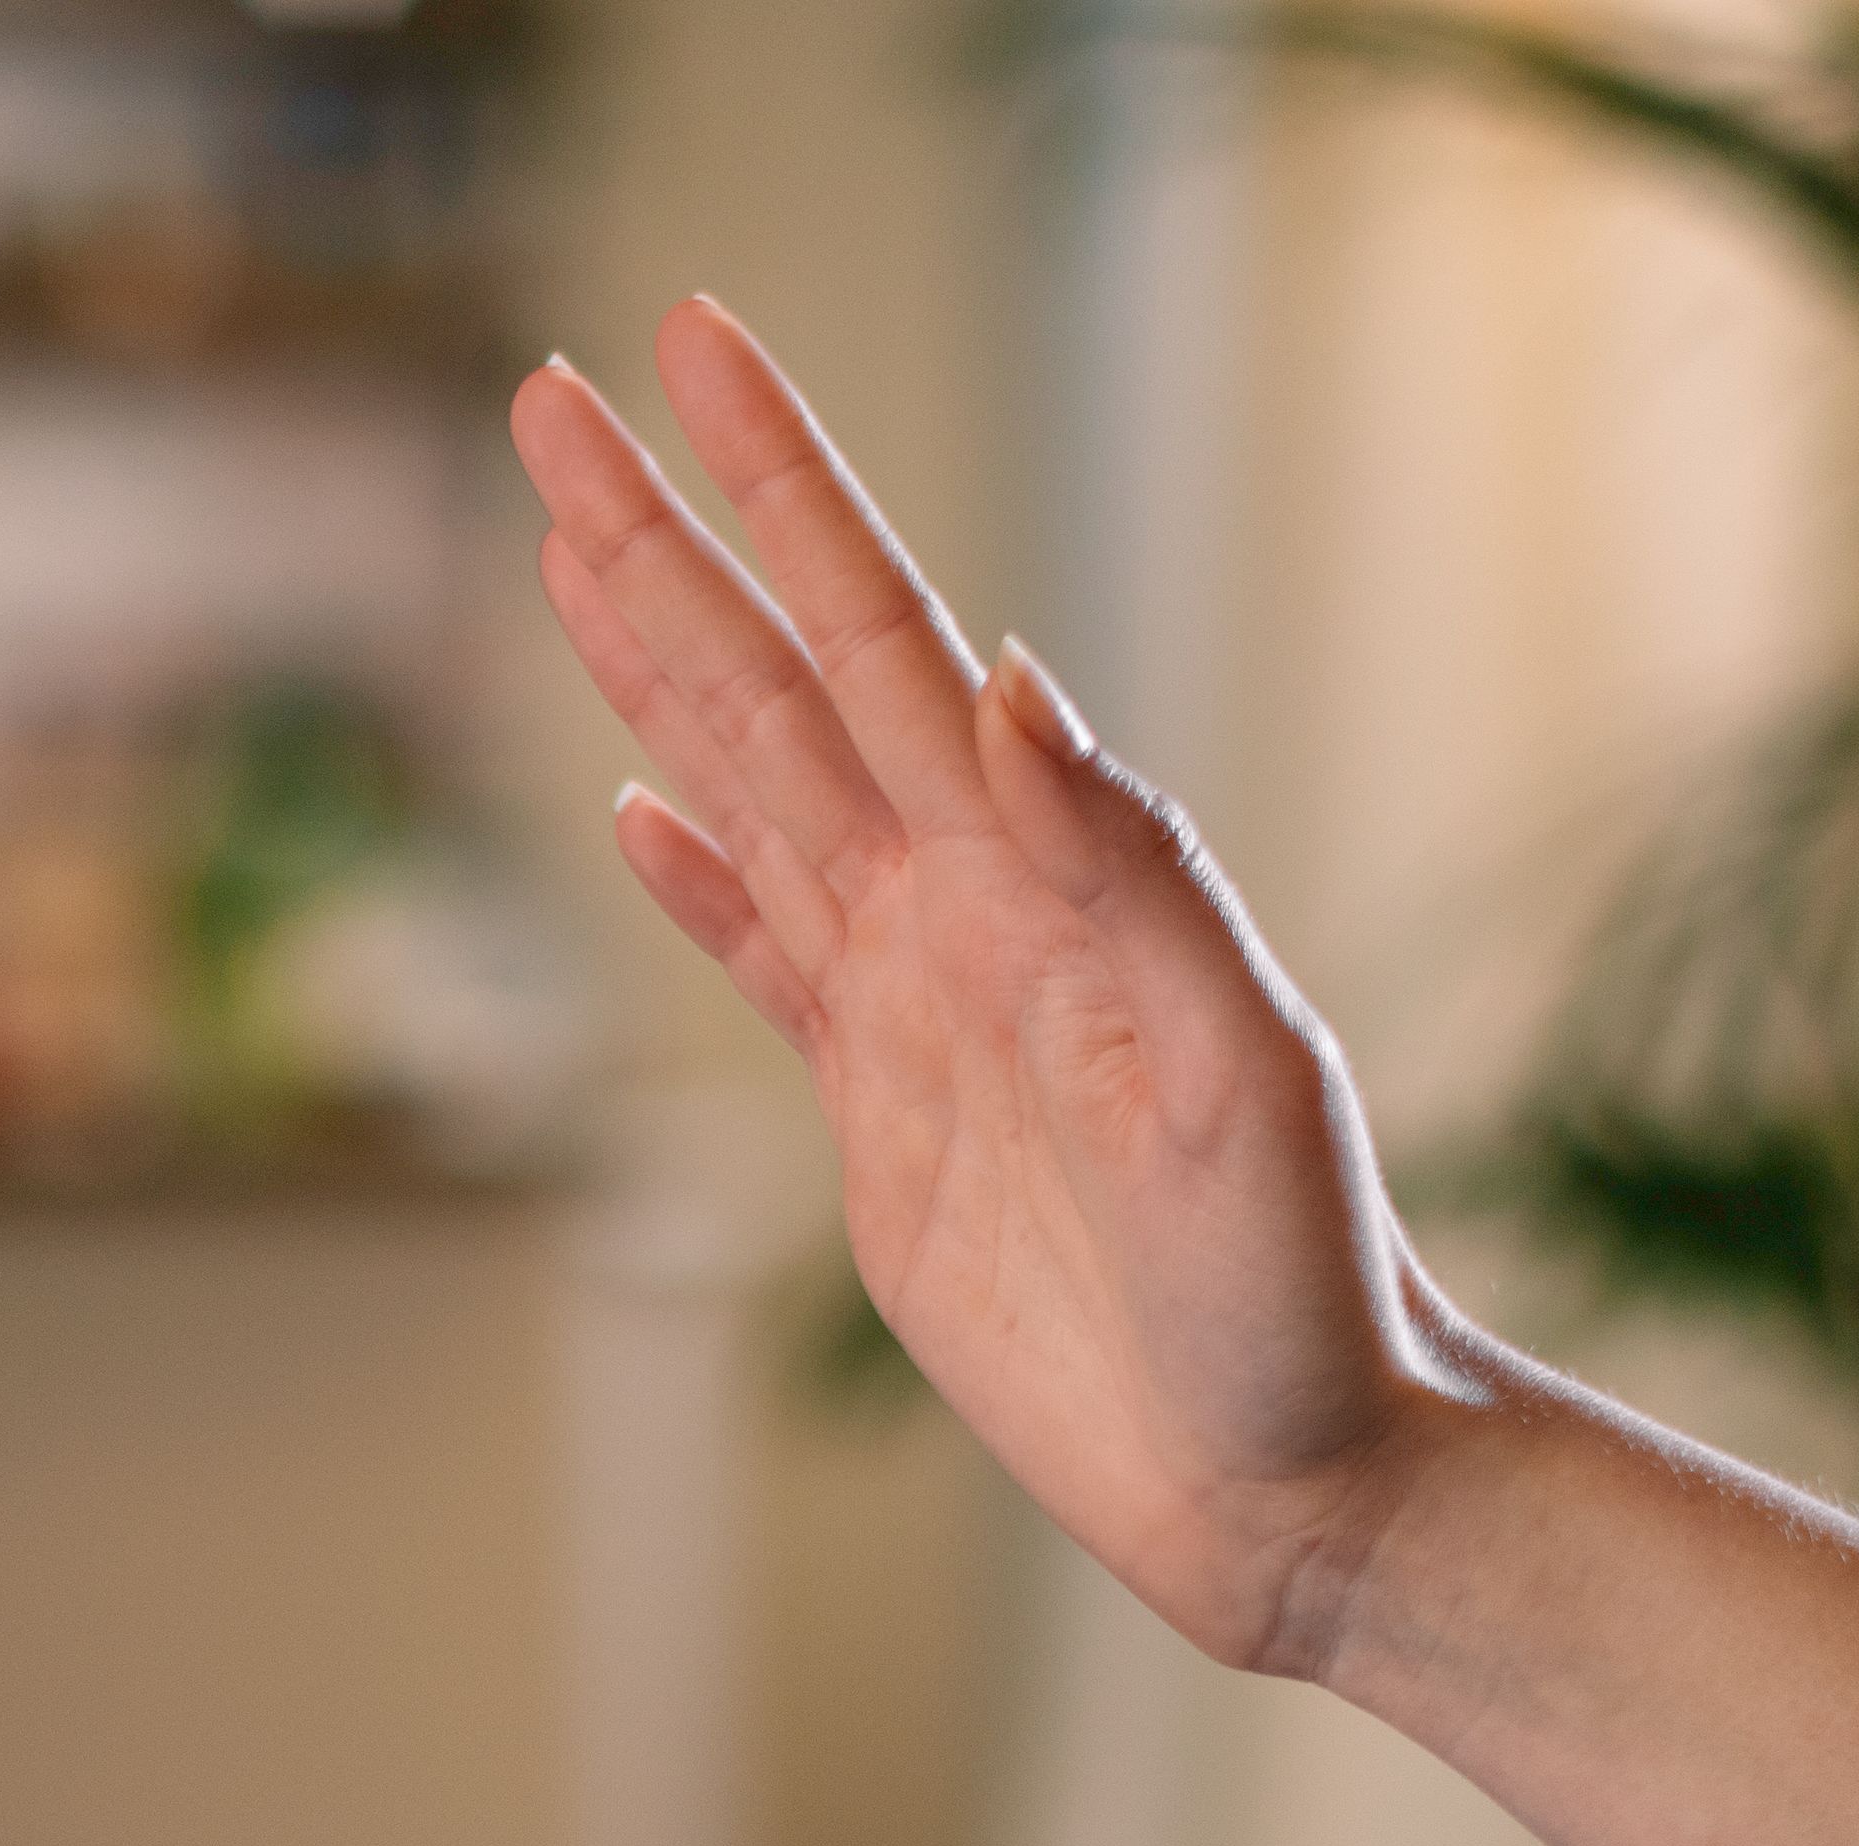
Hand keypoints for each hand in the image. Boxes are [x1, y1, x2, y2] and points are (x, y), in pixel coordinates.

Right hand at [516, 302, 1476, 1682]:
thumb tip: (1009, 682)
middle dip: (664, 538)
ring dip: (658, 667)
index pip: (883, 640)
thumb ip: (1136, 872)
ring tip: (571, 544)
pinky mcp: (886, 1130)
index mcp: (1040, 882)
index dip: (783, 493)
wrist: (1302, 1478)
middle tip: (549, 399)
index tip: (688, 354)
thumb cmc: (1308, 1294)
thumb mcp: (1244, 1075)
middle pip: (779, 684)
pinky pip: (766, 964)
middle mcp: (969, 915)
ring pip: (752, 792)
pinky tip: (630, 812)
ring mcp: (922, 1014)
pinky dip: (695, 882)